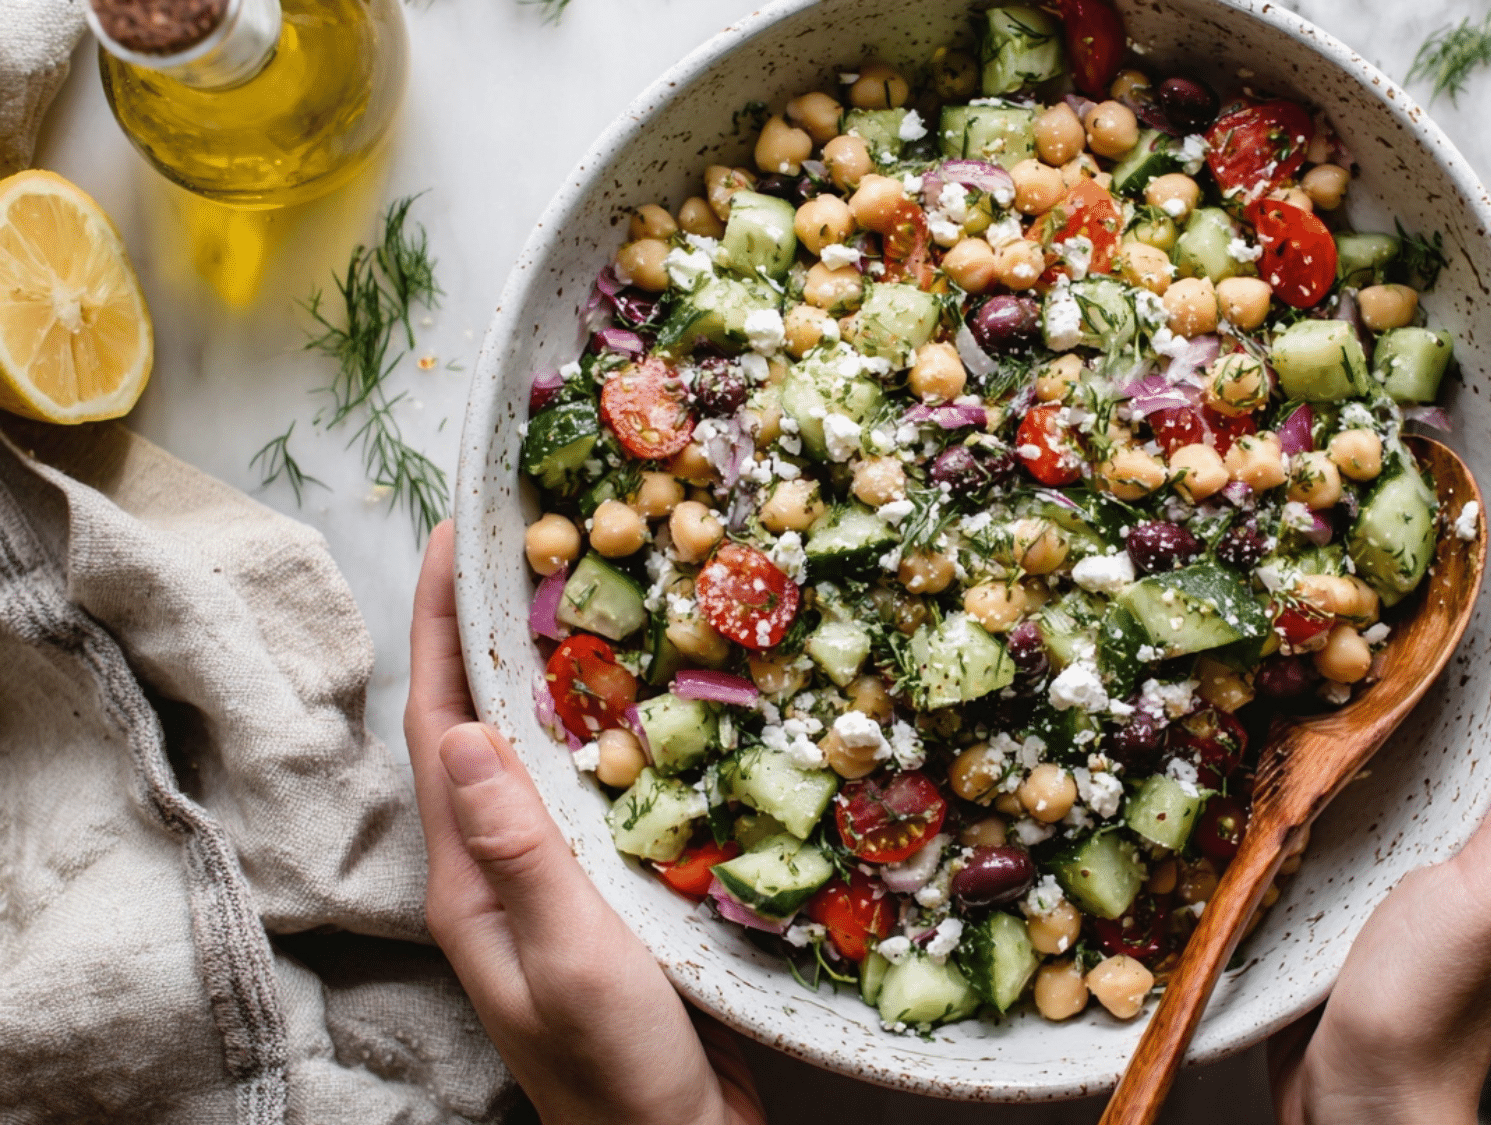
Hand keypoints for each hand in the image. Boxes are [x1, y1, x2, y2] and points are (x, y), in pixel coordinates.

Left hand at [405, 521, 764, 1124]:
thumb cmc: (620, 1071)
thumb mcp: (570, 959)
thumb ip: (520, 853)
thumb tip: (463, 734)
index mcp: (472, 881)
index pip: (441, 729)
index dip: (441, 630)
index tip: (454, 539)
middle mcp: (500, 871)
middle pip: (482, 726)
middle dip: (494, 630)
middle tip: (534, 544)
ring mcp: (552, 884)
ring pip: (541, 752)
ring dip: (555, 670)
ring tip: (594, 594)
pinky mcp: (607, 897)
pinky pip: (597, 789)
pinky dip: (615, 729)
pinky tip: (657, 702)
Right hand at [1269, 517, 1490, 1124]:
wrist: (1360, 1099)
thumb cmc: (1428, 1003)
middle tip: (1481, 535)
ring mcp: (1458, 845)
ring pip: (1477, 725)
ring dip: (1466, 650)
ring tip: (1423, 582)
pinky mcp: (1397, 859)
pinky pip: (1416, 760)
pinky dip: (1405, 705)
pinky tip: (1360, 683)